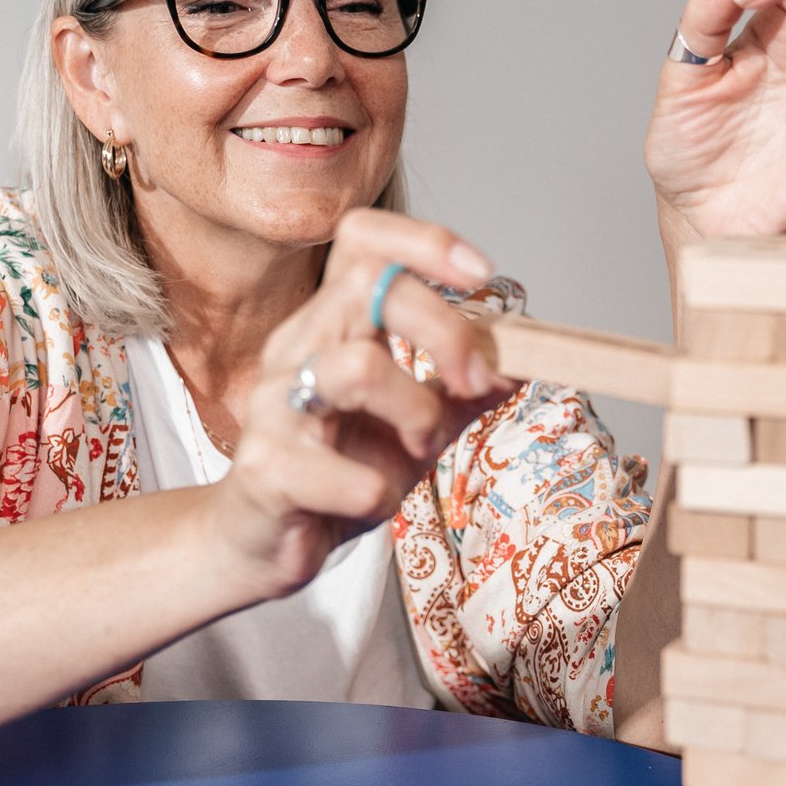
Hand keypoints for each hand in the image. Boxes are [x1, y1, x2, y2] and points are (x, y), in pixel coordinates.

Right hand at [208, 210, 509, 605]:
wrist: (262, 544)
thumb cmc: (336, 474)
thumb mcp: (415, 426)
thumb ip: (462, 392)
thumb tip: (523, 361)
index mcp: (331, 326)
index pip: (362, 241)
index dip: (425, 242)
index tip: (481, 274)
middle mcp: (296, 349)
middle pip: (368, 286)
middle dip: (446, 330)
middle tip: (476, 382)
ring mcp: (275, 406)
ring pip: (358, 368)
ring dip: (418, 413)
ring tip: (420, 449)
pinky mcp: (266, 471)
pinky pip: (345, 475)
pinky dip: (378, 494)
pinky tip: (370, 502)